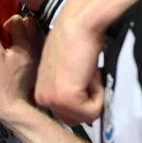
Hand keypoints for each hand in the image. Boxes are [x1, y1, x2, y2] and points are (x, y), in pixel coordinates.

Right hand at [0, 10, 40, 121]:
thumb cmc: (1, 81)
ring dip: (22, 32)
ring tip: (11, 41)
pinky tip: (17, 50)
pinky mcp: (36, 62)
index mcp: (26, 44)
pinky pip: (34, 43)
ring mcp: (38, 55)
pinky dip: (26, 41)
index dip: (6, 22)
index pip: (18, 19)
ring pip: (33, 32)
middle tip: (6, 34)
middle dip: (17, 24)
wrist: (13, 104)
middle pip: (29, 23)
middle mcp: (36, 47)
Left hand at [33, 2, 103, 124]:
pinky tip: (89, 71)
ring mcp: (52, 100)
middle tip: (85, 72)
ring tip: (86, 70)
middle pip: (78, 118)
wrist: (79, 24)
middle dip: (89, 98)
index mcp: (41, 92)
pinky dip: (100, 91)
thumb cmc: (76, 41)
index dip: (84, 95)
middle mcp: (42, 99)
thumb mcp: (66, 72)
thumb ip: (69, 90)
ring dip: (95, 93)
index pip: (69, 114)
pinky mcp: (65, 98)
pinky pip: (94, 111)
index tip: (80, 72)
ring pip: (88, 116)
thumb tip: (83, 109)